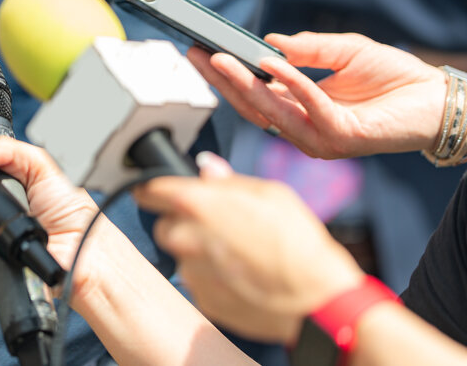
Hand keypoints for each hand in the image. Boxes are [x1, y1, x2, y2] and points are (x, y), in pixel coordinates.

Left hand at [134, 169, 364, 344]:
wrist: (316, 299)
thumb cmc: (299, 244)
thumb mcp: (270, 195)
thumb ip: (229, 180)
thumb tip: (206, 167)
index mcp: (196, 203)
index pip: (150, 189)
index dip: (153, 188)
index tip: (153, 191)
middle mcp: (185, 237)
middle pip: (165, 225)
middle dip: (183, 223)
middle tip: (217, 226)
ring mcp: (191, 271)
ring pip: (183, 254)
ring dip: (200, 251)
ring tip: (238, 253)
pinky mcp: (201, 297)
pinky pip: (198, 280)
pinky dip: (212, 276)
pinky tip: (241, 274)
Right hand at [186, 32, 446, 158]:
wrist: (439, 98)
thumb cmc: (395, 78)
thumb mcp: (344, 50)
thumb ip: (307, 49)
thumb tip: (269, 42)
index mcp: (301, 112)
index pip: (253, 97)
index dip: (226, 77)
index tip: (203, 52)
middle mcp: (306, 131)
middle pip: (252, 109)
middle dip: (223, 81)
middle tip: (200, 56)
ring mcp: (321, 140)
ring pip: (272, 114)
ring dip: (245, 85)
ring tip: (223, 59)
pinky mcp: (342, 139)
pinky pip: (308, 109)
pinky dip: (289, 85)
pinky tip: (272, 64)